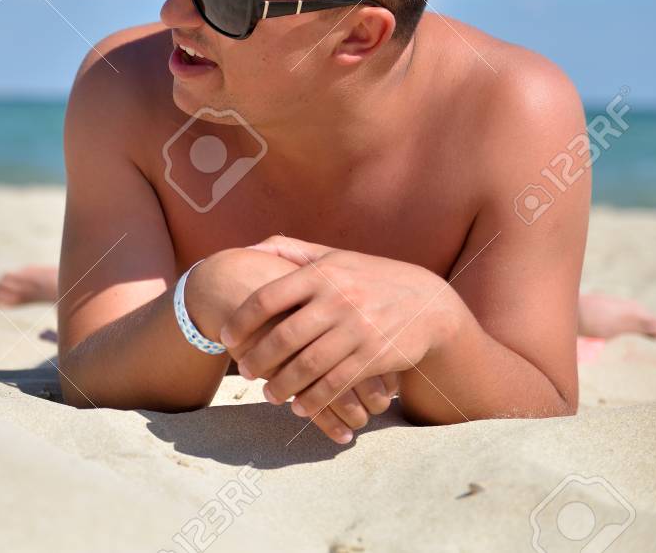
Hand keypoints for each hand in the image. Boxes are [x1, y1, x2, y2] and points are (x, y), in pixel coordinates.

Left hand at [219, 236, 460, 442]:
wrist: (429, 304)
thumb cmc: (370, 278)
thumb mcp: (334, 256)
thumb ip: (290, 250)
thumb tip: (248, 248)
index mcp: (322, 274)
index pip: (268, 298)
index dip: (241, 320)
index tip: (226, 336)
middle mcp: (338, 299)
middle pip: (283, 336)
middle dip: (258, 358)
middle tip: (244, 371)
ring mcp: (357, 329)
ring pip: (308, 365)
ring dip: (282, 385)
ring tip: (268, 395)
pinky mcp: (374, 356)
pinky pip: (336, 383)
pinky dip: (314, 399)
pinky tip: (300, 407)